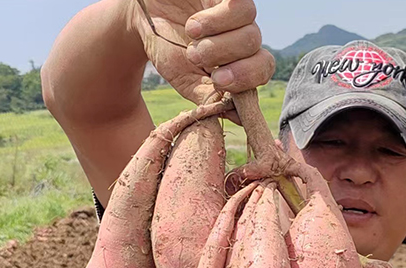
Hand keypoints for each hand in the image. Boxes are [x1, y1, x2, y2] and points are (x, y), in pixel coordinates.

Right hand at [127, 0, 274, 103]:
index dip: (247, 79)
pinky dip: (218, 19)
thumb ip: (210, 98)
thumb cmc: (167, 47)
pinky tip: (196, 25)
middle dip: (227, 60)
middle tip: (196, 57)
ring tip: (190, 34)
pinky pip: (240, 6)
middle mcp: (242, 37)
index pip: (262, 70)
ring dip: (217, 41)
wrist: (143, 17)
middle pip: (257, 53)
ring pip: (251, 32)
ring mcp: (237, 14)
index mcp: (238, 61)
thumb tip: (237, 117)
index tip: (218, 81)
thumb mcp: (186, 79)